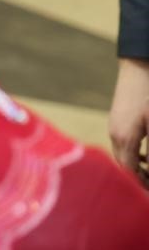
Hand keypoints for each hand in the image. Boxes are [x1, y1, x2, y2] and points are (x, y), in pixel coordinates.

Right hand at [109, 58, 148, 186]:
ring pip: (122, 155)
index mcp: (125, 138)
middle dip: (137, 178)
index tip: (148, 192)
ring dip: (135, 167)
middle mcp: (115, 134)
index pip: (130, 171)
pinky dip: (133, 155)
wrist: (138, 66)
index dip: (141, 184)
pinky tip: (144, 155)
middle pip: (123, 165)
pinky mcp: (118, 119)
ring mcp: (115, 126)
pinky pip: (122, 144)